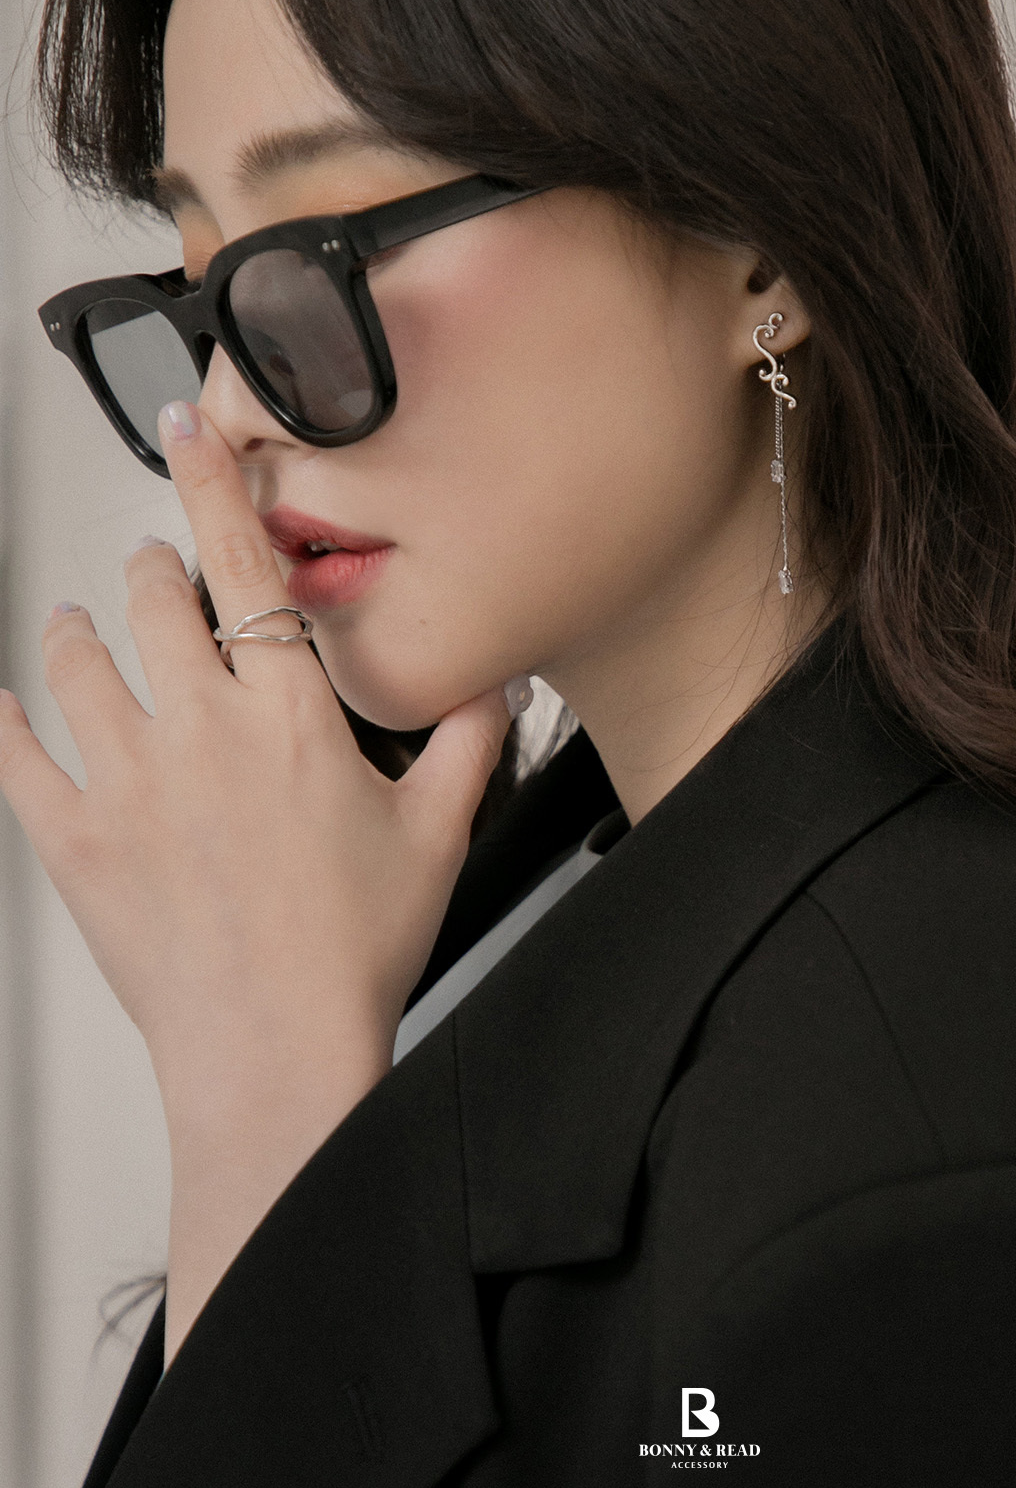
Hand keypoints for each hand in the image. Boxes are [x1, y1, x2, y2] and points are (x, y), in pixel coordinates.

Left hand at [0, 400, 514, 1359]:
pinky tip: (10, 710)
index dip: (215, 486)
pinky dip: (8, 724)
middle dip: (155, 572)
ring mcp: (129, 783)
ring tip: (84, 630)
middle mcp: (202, 732)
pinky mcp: (76, 842)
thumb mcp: (438, 836)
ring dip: (79, 633)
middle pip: (153, 599)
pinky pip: (17, 758)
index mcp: (291, 718)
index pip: (246, 567)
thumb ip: (470, 743)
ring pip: (77, 662)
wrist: (275, 1054)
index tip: (191, 433)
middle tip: (161, 576)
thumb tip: (495, 687)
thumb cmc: (352, 951)